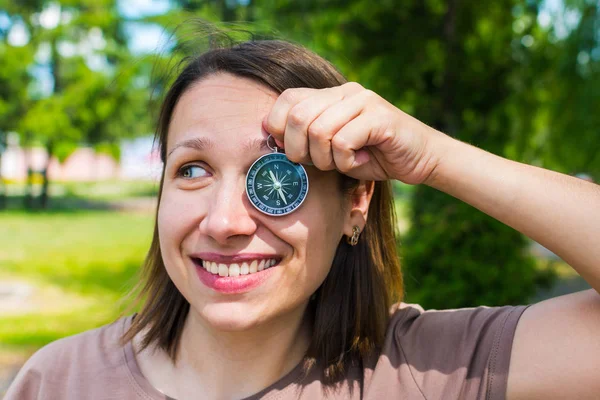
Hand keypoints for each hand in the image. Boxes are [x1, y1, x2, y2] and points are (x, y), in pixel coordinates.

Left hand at [263, 82, 446, 183]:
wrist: (421, 159)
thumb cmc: (373, 157)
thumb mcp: (332, 150)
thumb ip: (307, 141)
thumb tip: (273, 143)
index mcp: (330, 95)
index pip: (288, 99)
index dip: (278, 128)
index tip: (291, 151)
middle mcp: (345, 91)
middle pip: (298, 116)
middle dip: (298, 150)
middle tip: (315, 164)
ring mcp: (363, 101)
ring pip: (318, 130)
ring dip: (324, 159)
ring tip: (342, 163)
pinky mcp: (379, 117)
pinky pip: (342, 142)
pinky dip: (345, 162)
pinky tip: (360, 162)